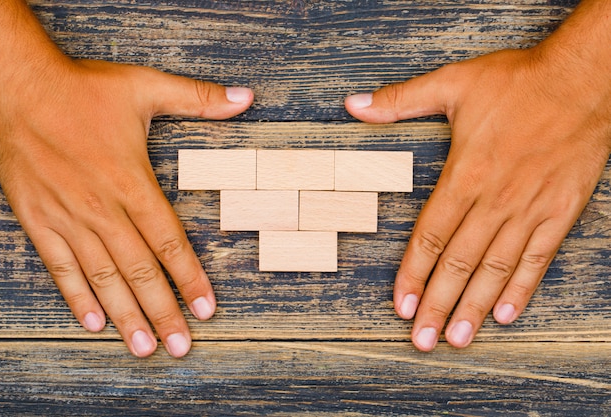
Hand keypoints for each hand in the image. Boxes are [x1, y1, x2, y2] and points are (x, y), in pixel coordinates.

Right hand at [0, 59, 252, 356]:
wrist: (16, 86)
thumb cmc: (83, 88)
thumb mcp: (146, 86)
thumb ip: (198, 98)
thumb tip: (247, 97)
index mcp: (131, 181)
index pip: (169, 242)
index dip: (190, 278)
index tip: (206, 308)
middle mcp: (101, 208)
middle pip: (140, 270)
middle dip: (163, 311)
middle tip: (180, 346)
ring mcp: (68, 218)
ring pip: (103, 277)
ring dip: (125, 315)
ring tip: (143, 346)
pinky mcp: (39, 220)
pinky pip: (60, 267)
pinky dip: (77, 296)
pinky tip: (94, 322)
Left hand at [346, 45, 610, 350]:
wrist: (584, 78)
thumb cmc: (517, 81)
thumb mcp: (452, 82)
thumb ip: (400, 101)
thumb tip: (353, 105)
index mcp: (465, 175)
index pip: (430, 237)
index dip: (412, 274)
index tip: (400, 304)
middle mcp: (495, 201)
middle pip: (458, 264)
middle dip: (436, 305)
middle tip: (421, 340)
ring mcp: (529, 210)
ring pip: (494, 269)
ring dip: (474, 307)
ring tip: (457, 338)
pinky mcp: (560, 212)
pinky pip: (537, 259)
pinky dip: (521, 288)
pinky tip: (506, 313)